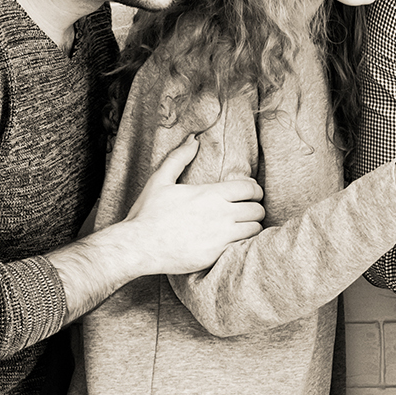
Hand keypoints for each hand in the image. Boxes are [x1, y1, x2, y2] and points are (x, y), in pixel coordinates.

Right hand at [119, 135, 266, 274]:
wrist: (138, 246)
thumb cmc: (147, 214)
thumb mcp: (159, 180)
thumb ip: (178, 158)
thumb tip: (193, 140)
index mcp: (210, 193)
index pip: (250, 188)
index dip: (255, 191)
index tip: (252, 194)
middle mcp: (220, 213)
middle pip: (257, 209)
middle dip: (256, 209)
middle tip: (249, 211)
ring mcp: (221, 235)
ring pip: (255, 229)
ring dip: (252, 227)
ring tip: (244, 227)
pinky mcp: (218, 254)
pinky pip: (244, 247)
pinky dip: (245, 244)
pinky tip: (236, 243)